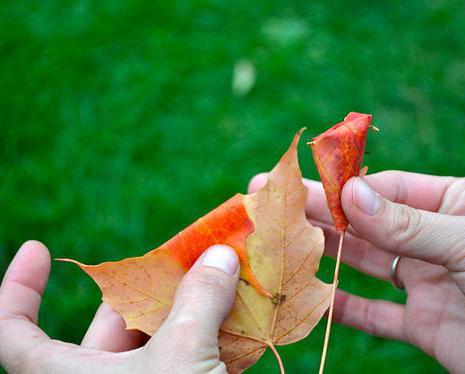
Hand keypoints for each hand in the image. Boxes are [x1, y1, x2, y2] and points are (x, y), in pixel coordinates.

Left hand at [0, 241, 239, 372]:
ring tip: (224, 275)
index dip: (19, 286)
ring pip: (158, 337)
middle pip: (113, 318)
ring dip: (194, 307)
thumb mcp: (182, 361)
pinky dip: (211, 336)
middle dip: (154, 284)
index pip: (13, 331)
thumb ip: (199, 303)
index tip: (38, 249)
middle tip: (190, 254)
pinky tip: (241, 315)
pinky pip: (186, 358)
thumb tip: (219, 255)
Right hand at [250, 171, 464, 372]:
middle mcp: (433, 239)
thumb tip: (351, 194)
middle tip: (273, 203)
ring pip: (365, 265)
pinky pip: (375, 315)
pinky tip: (312, 301)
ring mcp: (427, 281)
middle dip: (320, 214)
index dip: (341, 185)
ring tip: (282, 245)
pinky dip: (343, 310)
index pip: (385, 187)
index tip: (299, 182)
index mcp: (452, 204)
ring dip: (325, 256)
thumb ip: (408, 223)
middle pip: (366, 223)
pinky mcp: (425, 325)